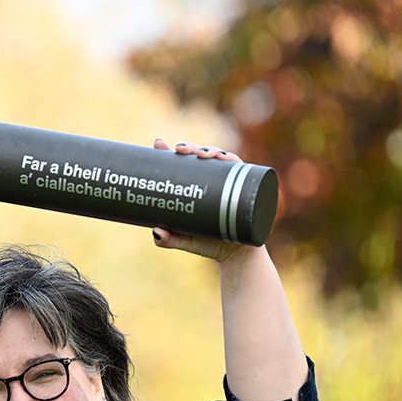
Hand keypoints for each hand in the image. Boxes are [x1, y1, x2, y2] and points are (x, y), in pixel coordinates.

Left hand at [149, 139, 258, 265]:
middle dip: (189, 148)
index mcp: (193, 188)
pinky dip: (233, 160)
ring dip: (210, 150)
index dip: (168, 151)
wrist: (236, 257)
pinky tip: (225, 158)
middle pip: (198, 157)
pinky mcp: (244, 188)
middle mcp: (210, 181)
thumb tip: (156, 231)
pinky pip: (241, 170)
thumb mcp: (185, 241)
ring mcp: (228, 183)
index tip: (157, 144)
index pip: (180, 165)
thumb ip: (168, 239)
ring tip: (201, 154)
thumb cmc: (207, 244)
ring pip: (219, 159)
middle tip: (180, 150)